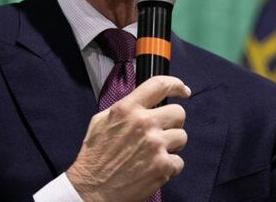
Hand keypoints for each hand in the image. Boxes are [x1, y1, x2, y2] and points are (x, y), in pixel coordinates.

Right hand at [66, 76, 190, 201]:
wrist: (91, 189)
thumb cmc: (95, 156)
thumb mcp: (101, 121)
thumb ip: (124, 108)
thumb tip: (143, 100)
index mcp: (127, 109)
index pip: (159, 85)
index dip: (176, 85)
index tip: (183, 91)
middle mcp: (144, 123)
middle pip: (179, 113)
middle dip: (173, 123)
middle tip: (162, 132)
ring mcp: (155, 145)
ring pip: (182, 137)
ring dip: (172, 145)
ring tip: (156, 153)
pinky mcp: (162, 166)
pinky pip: (179, 161)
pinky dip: (170, 166)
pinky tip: (154, 168)